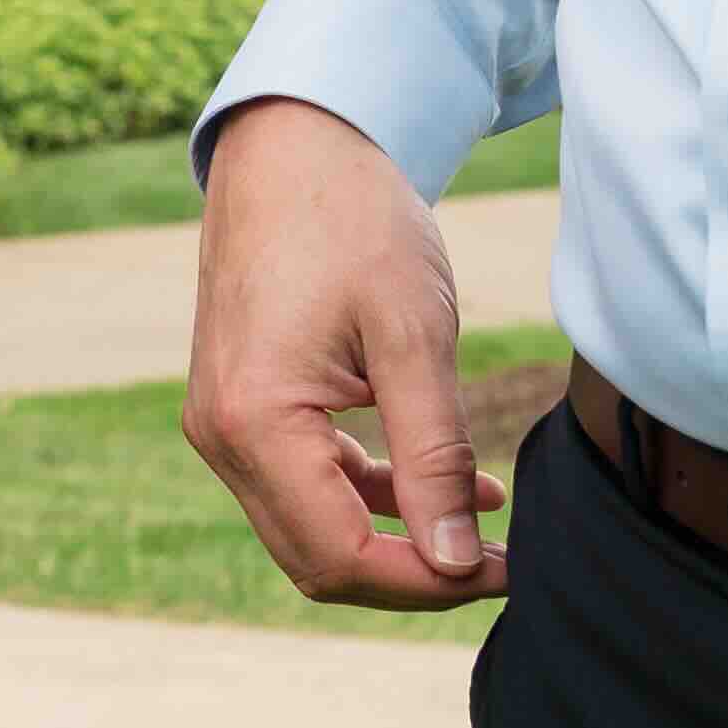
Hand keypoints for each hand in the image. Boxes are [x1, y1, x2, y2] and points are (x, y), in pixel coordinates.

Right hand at [184, 99, 508, 610]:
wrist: (295, 144)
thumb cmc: (354, 222)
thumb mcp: (414, 337)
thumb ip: (434, 456)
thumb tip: (455, 563)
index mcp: (254, 420)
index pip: (339, 557)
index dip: (427, 583)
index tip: (507, 568)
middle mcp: (220, 434)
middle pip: (318, 560)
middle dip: (413, 575)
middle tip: (504, 561)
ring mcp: (223, 421)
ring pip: (311, 529)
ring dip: (398, 540)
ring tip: (488, 529)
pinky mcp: (243, 404)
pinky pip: (305, 483)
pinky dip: (374, 497)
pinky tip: (451, 486)